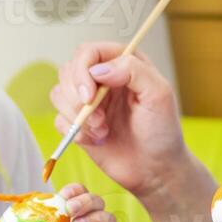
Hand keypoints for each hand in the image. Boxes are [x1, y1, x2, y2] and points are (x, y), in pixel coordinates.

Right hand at [51, 43, 187, 197]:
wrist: (155, 169)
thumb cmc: (162, 131)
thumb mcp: (159, 94)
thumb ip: (133, 70)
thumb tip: (99, 69)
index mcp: (123, 63)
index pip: (88, 52)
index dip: (82, 70)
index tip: (90, 95)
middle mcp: (103, 78)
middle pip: (67, 70)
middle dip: (77, 97)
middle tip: (100, 119)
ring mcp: (89, 101)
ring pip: (58, 93)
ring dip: (77, 116)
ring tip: (102, 131)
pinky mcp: (79, 123)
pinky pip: (58, 119)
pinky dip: (73, 131)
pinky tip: (96, 140)